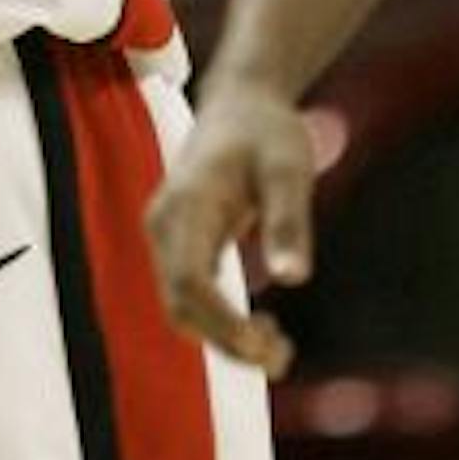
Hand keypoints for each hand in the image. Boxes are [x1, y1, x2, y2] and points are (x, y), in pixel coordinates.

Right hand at [145, 77, 316, 377]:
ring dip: (224, 339)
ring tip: (280, 348)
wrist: (241, 102)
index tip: (265, 344)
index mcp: (187, 203)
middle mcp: (165, 224)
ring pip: (181, 308)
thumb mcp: (289, 167)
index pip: (189, 280)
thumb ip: (288, 219)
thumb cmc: (267, 132)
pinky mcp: (178, 245)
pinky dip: (221, 323)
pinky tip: (263, 328)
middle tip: (282, 357)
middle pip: (180, 304)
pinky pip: (190, 296)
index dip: (221, 322)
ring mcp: (166, 236)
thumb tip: (293, 279)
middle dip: (225, 341)